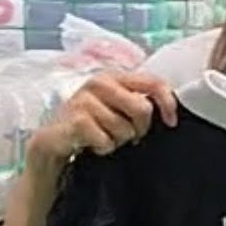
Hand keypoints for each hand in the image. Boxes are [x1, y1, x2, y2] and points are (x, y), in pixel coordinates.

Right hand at [27, 71, 177, 167]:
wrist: (54, 142)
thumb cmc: (90, 126)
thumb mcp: (116, 109)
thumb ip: (138, 103)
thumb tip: (167, 113)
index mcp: (115, 77)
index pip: (153, 81)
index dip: (168, 102)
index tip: (171, 122)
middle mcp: (99, 82)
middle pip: (142, 109)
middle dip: (139, 129)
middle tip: (126, 135)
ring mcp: (85, 100)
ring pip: (124, 129)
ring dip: (117, 141)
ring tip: (101, 136)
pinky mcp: (76, 120)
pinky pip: (107, 141)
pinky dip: (103, 149)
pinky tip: (90, 144)